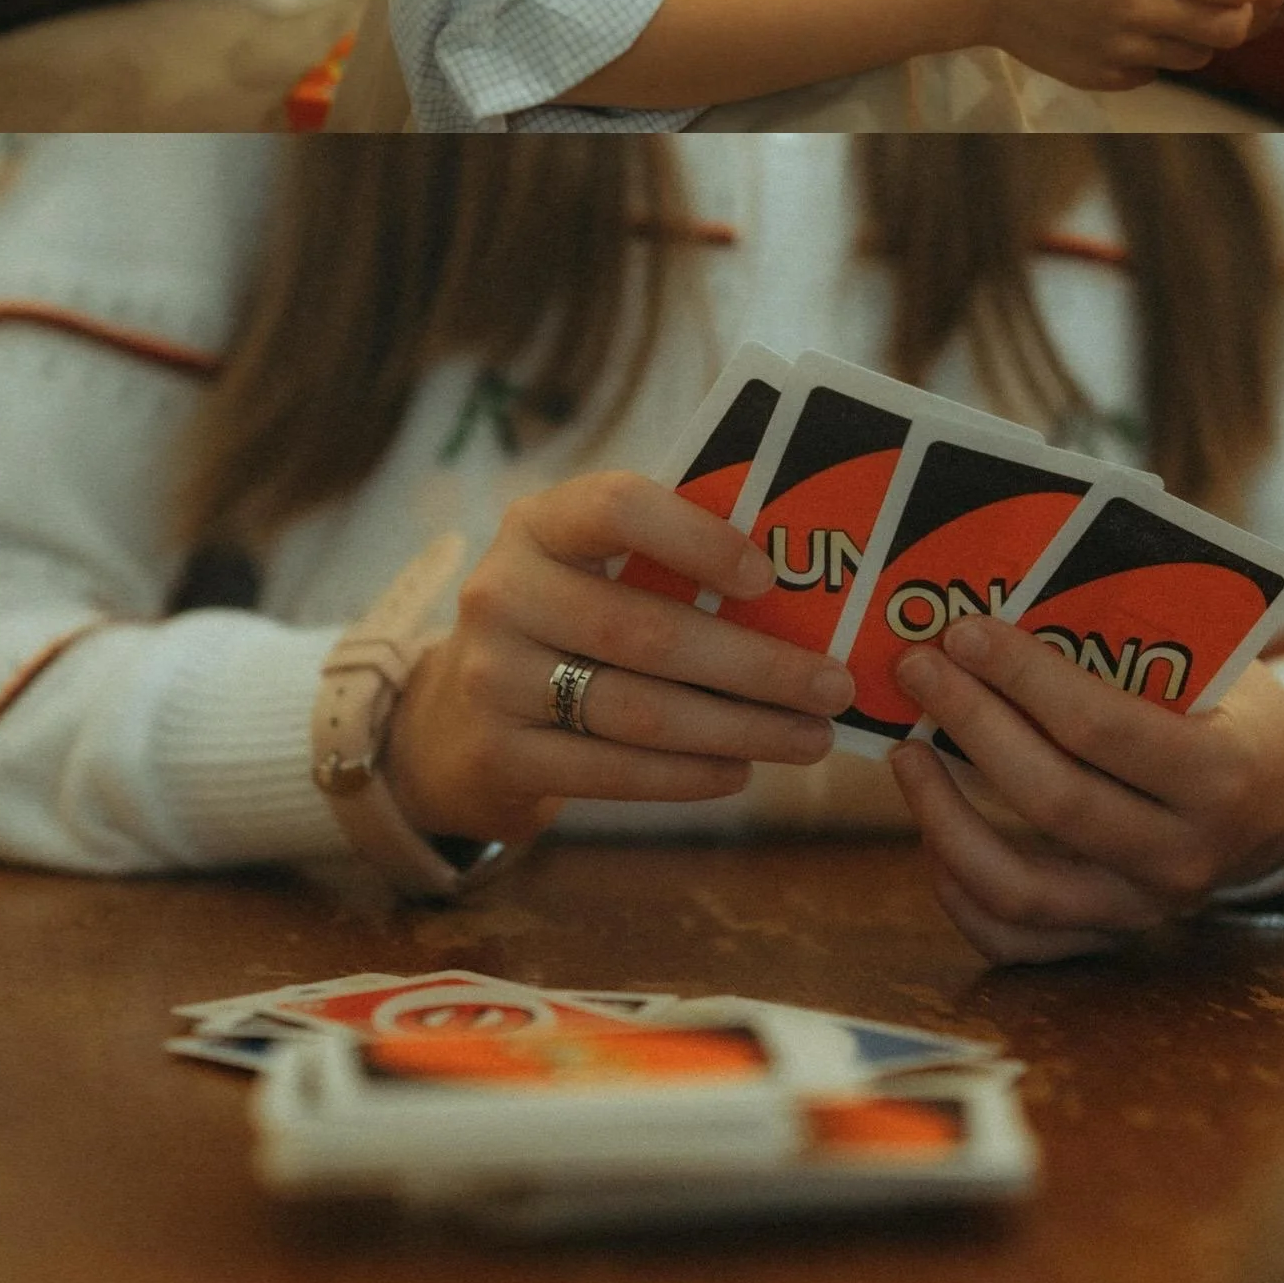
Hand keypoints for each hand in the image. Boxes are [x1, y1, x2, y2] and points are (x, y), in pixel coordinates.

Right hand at [381, 472, 853, 848]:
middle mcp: (503, 592)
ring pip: (638, 711)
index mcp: (538, 524)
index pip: (616, 506)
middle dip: (754, 665)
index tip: (768, 577)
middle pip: (645, 631)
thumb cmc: (560, 625)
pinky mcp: (499, 756)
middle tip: (832, 687)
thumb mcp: (585, 570)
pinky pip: (612, 771)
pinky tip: (738, 771)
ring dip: (738, 729)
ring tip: (809, 739)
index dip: (695, 537)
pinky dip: (687, 776)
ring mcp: (493, 678)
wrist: (452, 720)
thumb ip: (663, 561)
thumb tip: (800, 580)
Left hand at [889, 624, 1283, 963]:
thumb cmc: (1232, 703)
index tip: (963, 632)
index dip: (1023, 677)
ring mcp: (1144, 909)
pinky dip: (963, 895)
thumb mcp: (1211, 659)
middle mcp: (1183, 856)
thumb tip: (1010, 587)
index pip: (1101, 728)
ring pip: (1023, 889)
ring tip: (907, 752)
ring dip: (947, 819)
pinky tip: (930, 835)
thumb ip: (1130, 637)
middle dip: (973, 725)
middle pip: (1053, 800)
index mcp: (1219, 773)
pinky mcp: (1111, 936)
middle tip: (917, 669)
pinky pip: (1020, 942)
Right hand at [975, 0, 1276, 93]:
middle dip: (1235, 16)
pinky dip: (1151, 55)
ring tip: (1167, 15)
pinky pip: (1152, 71)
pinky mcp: (1106, 76)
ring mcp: (1124, 47)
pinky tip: (1125, 31)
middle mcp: (1143, 7)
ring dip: (1194, 37)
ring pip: (1196, 57)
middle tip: (1218, 3)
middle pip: (1228, 30)